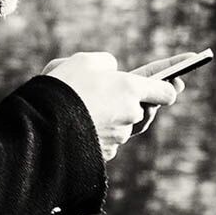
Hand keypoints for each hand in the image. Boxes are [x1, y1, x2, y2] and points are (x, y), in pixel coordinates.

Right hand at [42, 51, 178, 160]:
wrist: (41, 125)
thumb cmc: (62, 86)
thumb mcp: (83, 61)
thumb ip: (106, 64)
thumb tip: (112, 72)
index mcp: (130, 88)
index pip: (166, 92)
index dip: (168, 87)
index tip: (174, 81)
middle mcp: (131, 114)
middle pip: (141, 109)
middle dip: (127, 102)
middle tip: (108, 94)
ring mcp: (119, 136)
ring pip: (122, 126)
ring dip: (110, 117)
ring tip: (84, 108)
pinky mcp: (104, 153)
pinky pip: (106, 140)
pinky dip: (96, 133)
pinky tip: (77, 125)